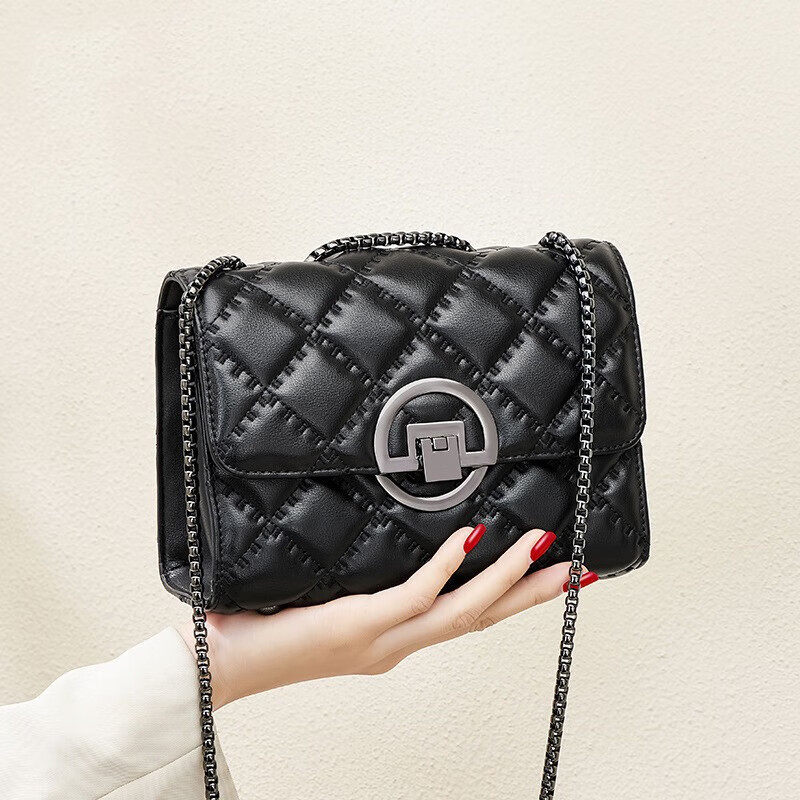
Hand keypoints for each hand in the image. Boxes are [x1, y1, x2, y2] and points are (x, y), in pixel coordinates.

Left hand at [180, 525, 583, 706]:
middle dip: (534, 596)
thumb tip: (385, 532)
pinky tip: (471, 539)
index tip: (544, 574)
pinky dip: (448, 569)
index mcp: (393, 641)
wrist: (218, 663)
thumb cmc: (265, 627)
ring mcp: (382, 640)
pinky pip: (415, 596)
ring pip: (463, 613)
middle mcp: (397, 646)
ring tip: (546, 550)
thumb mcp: (327, 598)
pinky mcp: (359, 626)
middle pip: (482, 620)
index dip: (510, 598)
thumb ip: (362, 576)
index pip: (465, 618)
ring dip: (508, 582)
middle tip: (580, 571)